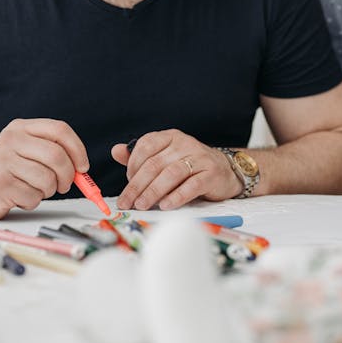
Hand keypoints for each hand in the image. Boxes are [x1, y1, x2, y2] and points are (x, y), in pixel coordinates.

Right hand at [0, 118, 87, 219]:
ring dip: (48, 191)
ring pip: (47, 180)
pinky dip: (32, 201)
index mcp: (21, 128)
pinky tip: (18, 196)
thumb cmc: (4, 171)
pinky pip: (33, 197)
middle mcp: (11, 140)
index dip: (78, 149)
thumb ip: (52, 153)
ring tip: (33, 189)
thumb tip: (82, 169)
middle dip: (67, 176)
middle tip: (63, 185)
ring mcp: (3, 161)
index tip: (83, 167)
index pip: (60, 130)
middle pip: (57, 156)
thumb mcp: (25, 150)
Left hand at [111, 130, 241, 209]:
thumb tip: (116, 151)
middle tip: (127, 202)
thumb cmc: (189, 166)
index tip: (127, 184)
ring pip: (171, 174)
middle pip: (155, 164)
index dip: (132, 166)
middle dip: (137, 185)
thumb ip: (140, 155)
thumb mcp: (165, 157)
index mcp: (170, 137)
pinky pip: (191, 185)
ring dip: (153, 192)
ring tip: (142, 205)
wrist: (225, 170)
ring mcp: (200, 157)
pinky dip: (176, 197)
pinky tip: (165, 206)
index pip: (145, 146)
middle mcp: (185, 143)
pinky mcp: (212, 173)